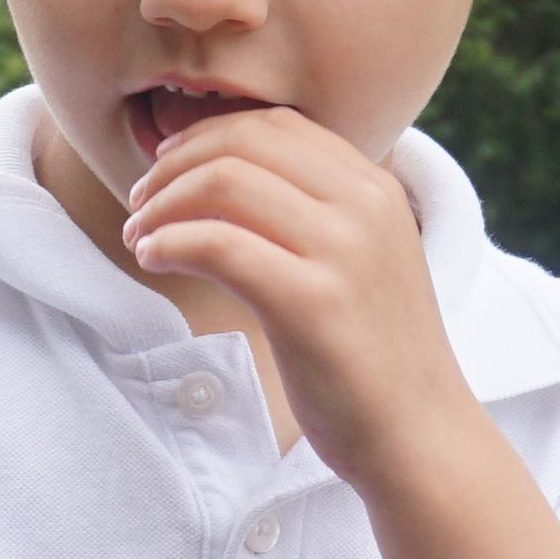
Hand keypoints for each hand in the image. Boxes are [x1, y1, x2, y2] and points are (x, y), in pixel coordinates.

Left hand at [120, 104, 488, 483]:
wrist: (420, 433)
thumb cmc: (373, 355)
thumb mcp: (359, 260)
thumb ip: (314, 214)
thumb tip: (223, 178)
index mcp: (375, 187)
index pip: (275, 124)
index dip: (206, 136)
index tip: (166, 169)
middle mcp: (365, 205)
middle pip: (243, 142)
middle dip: (173, 165)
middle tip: (139, 202)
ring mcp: (344, 251)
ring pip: (224, 182)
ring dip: (162, 205)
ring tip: (139, 237)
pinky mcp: (313, 302)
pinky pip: (220, 244)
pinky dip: (170, 242)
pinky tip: (152, 259)